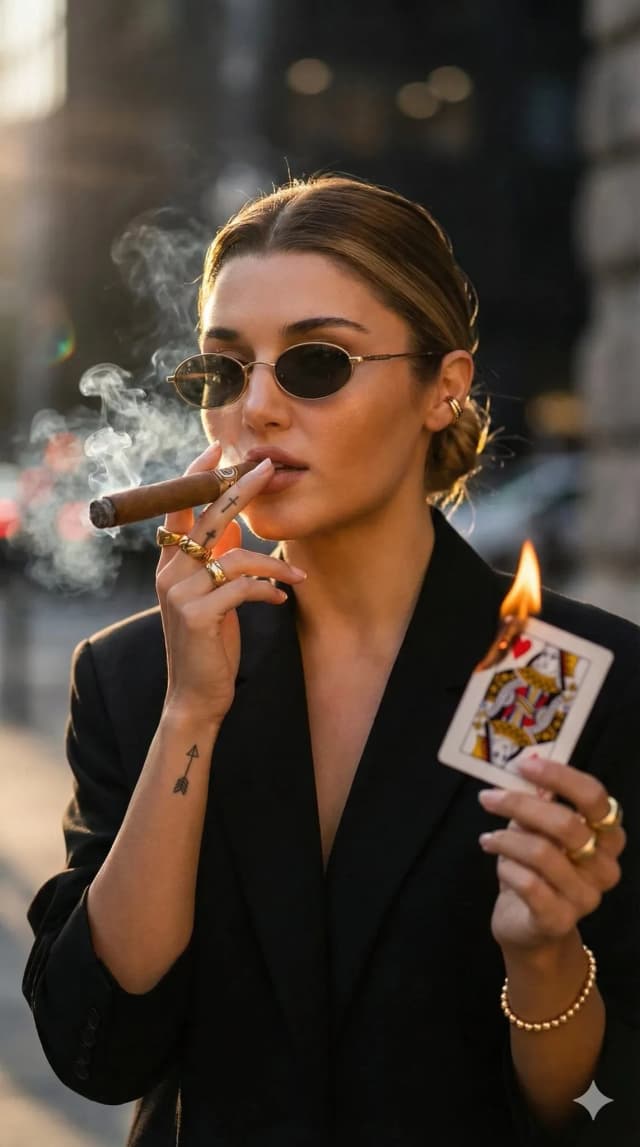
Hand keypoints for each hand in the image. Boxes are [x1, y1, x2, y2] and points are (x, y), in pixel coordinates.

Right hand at [156, 441, 306, 722]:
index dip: (198, 476)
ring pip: (235, 555)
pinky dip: (269, 591)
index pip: (178, 507)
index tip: (220, 449)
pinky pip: (243, 588)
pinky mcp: (197, 615)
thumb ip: (215, 559)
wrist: (196, 696)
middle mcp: (169, 571)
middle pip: (207, 516)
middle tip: (269, 467)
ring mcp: (179, 592)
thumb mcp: (211, 595)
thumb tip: (234, 524)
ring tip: (298, 578)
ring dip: (274, 565)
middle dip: (240, 488)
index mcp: (170, 562)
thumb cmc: (209, 644)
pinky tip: (282, 602)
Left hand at [477, 757, 625, 955]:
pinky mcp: (560, 920)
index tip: (524, 765)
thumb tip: (523, 772)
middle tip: (488, 798)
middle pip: (567, 824)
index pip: (594, 797)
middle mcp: (604, 867)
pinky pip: (529, 884)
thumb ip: (536, 804)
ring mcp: (586, 896)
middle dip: (521, 805)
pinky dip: (506, 867)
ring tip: (488, 838)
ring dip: (506, 839)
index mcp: (606, 837)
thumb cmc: (534, 871)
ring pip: (543, 853)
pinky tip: (498, 863)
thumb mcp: (536, 831)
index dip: (560, 776)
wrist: (530, 929)